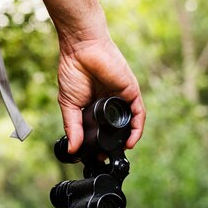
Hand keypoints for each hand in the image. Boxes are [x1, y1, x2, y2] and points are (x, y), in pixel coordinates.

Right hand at [57, 35, 144, 152]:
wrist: (81, 50)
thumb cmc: (73, 71)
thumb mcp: (68, 105)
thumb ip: (72, 126)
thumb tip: (71, 149)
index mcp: (96, 105)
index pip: (101, 128)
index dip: (99, 142)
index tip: (94, 156)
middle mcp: (111, 102)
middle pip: (117, 127)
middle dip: (114, 143)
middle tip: (107, 157)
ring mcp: (122, 98)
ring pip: (129, 123)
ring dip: (128, 139)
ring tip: (119, 152)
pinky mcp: (131, 91)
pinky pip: (138, 114)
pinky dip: (137, 129)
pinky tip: (131, 141)